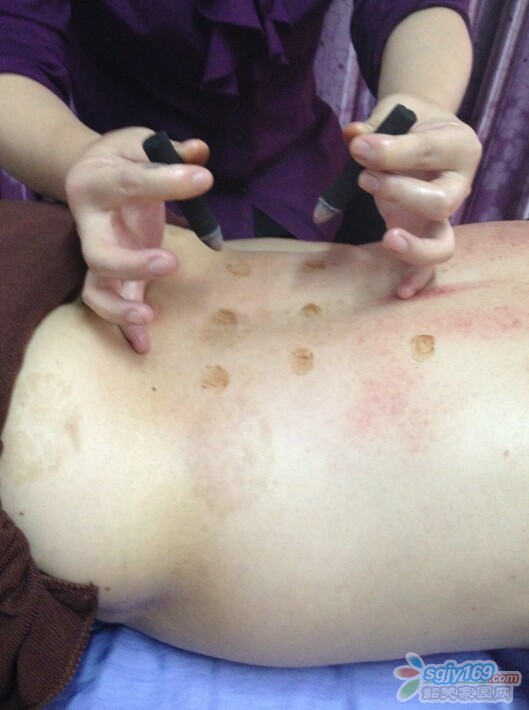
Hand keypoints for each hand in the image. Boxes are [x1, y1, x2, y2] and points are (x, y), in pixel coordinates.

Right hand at [65, 127, 212, 352]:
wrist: (88, 173)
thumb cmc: (119, 158)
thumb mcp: (138, 142)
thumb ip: (167, 149)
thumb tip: (200, 152)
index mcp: (95, 183)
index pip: (130, 184)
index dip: (167, 181)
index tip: (203, 179)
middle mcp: (88, 224)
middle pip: (99, 254)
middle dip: (132, 264)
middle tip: (171, 263)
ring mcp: (98, 253)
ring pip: (96, 288)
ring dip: (120, 306)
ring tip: (149, 315)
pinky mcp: (110, 273)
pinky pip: (110, 303)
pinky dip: (125, 327)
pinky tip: (143, 344)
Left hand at [343, 95, 481, 297]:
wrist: (421, 128)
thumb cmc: (407, 122)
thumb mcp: (394, 113)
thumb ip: (374, 126)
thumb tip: (354, 136)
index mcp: (458, 145)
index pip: (428, 151)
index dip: (390, 152)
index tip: (357, 147)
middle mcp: (459, 184)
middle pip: (441, 202)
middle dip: (399, 192)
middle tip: (364, 179)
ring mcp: (445, 215)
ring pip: (444, 242)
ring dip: (414, 246)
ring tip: (387, 238)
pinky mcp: (428, 234)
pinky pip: (430, 265)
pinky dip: (418, 278)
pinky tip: (401, 292)